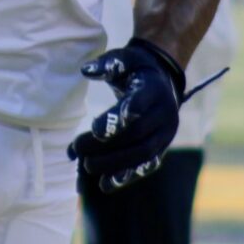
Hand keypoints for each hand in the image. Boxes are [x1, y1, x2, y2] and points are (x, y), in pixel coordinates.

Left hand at [69, 39, 186, 193]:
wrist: (163, 80)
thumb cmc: (136, 69)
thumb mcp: (124, 59)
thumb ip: (107, 64)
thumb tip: (85, 70)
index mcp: (154, 89)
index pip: (140, 103)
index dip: (119, 117)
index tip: (95, 128)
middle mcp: (165, 113)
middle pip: (137, 133)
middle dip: (107, 144)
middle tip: (78, 148)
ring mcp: (166, 133)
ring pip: (143, 154)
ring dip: (114, 164)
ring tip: (86, 166)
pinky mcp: (162, 147)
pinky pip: (147, 165)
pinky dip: (127, 176)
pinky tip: (105, 184)